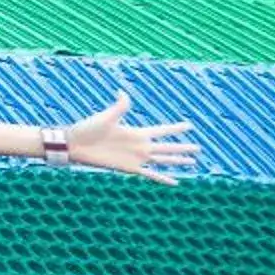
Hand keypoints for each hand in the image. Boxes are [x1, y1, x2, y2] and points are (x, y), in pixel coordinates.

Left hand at [63, 90, 197, 180]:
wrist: (75, 145)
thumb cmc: (88, 128)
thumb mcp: (105, 117)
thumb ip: (119, 106)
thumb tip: (122, 92)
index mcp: (136, 132)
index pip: (162, 130)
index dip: (176, 129)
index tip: (190, 125)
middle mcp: (140, 146)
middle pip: (168, 147)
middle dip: (183, 148)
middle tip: (199, 148)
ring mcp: (136, 158)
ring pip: (163, 160)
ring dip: (177, 161)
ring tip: (192, 162)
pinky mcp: (130, 169)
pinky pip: (151, 175)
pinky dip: (163, 178)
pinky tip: (175, 182)